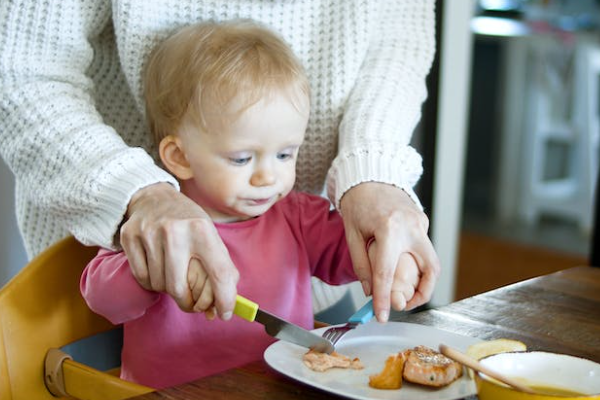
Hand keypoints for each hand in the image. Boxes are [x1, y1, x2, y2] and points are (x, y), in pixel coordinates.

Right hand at [120, 183, 238, 318]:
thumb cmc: (188, 222)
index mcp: (202, 229)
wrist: (154, 197)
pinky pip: (142, 277)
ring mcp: (150, 233)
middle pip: (179, 288)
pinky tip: (157, 269)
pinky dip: (151, 282)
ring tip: (173, 275)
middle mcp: (175, 231)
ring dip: (168, 289)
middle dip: (188, 303)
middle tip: (192, 304)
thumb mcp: (210, 235)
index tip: (224, 314)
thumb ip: (221, 268)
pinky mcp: (130, 236)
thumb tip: (224, 306)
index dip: (224, 299)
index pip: (219, 273)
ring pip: (159, 285)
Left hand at [340, 182, 439, 321]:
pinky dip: (416, 262)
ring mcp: (421, 222)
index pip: (387, 273)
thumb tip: (370, 291)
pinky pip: (424, 248)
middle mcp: (411, 226)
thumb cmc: (357, 202)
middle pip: (430, 270)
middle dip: (423, 293)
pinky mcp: (423, 221)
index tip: (381, 316)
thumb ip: (362, 264)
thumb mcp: (352, 234)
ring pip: (432, 261)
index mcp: (389, 229)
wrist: (370, 175)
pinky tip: (402, 266)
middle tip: (406, 305)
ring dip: (422, 280)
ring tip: (404, 290)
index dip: (384, 299)